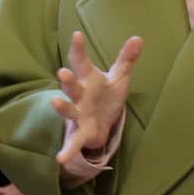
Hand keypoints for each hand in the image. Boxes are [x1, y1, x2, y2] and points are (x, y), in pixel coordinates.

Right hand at [52, 32, 140, 165]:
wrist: (103, 123)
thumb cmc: (107, 95)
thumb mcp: (119, 77)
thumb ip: (127, 58)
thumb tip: (139, 38)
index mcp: (89, 78)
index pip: (81, 61)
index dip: (78, 48)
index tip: (76, 35)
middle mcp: (79, 95)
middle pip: (71, 86)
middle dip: (66, 80)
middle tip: (62, 72)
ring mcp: (78, 113)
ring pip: (68, 109)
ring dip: (61, 106)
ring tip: (55, 102)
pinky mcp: (81, 132)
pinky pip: (73, 141)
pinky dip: (67, 150)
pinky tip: (60, 159)